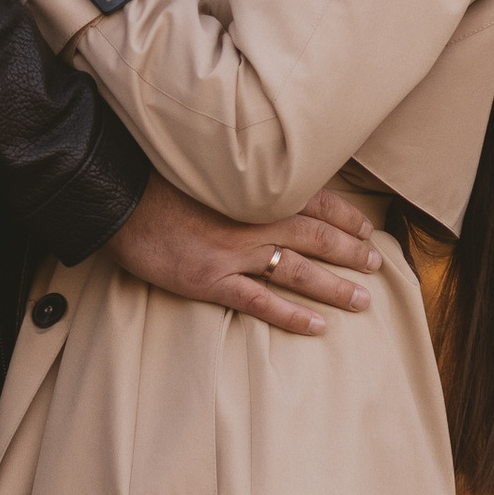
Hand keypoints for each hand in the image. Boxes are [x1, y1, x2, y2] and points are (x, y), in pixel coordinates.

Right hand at [107, 171, 380, 334]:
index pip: (315, 202)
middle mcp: (253, 221)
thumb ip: (241, 178)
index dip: (345, 216)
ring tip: (361, 301)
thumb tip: (265, 181)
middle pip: (316, 238)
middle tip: (375, 265)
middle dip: (351, 252)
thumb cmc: (158, 178)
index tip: (365, 228)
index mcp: (254, 191)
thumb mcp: (208, 167)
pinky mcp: (212, 280)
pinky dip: (291, 316)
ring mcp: (234, 253)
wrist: (118, 195)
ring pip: (298, 272)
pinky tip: (317, 327)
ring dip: (334, 287)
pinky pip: (261, 302)